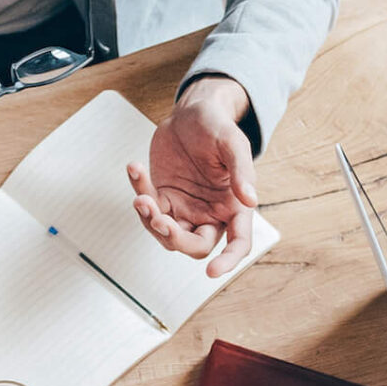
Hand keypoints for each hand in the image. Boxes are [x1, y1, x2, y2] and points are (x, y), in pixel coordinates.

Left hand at [130, 76, 257, 276]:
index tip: (213, 273)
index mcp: (234, 206)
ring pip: (166, 234)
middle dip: (175, 238)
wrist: (191, 113)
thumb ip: (242, 171)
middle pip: (195, 246)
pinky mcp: (162, 197)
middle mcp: (210, 213)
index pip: (238, 243)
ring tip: (141, 196)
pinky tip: (135, 169)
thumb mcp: (232, 143)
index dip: (229, 261)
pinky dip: (138, 191)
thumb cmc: (217, 126)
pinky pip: (148, 207)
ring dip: (150, 220)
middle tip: (160, 218)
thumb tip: (251, 200)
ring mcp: (184, 208)